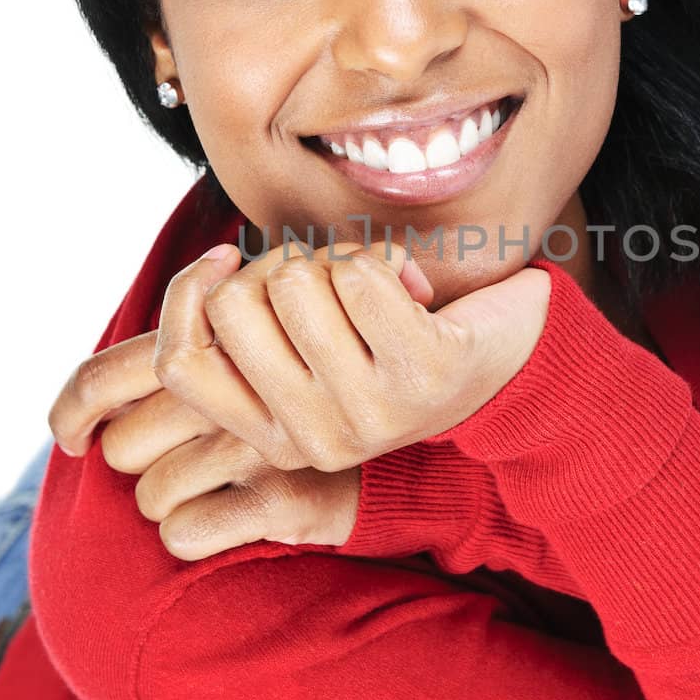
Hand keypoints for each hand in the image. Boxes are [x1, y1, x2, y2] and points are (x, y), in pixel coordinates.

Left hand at [48, 335, 362, 558]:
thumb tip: (115, 399)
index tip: (71, 437)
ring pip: (152, 495)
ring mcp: (256, 445)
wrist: (416, 411)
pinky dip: (197, 531)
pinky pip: (188, 532)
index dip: (71, 410)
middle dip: (142, 459)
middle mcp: (232, 389)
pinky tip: (227, 517)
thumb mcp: (266, 332)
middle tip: (181, 452)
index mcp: (214, 345)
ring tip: (212, 484)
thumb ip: (200, 340)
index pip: (106, 376)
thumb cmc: (324, 370)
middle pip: (122, 446)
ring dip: (172, 499)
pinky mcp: (282, 496)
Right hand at [51, 236, 551, 474]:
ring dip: (336, 262)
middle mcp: (314, 439)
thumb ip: (243, 329)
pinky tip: (416, 294)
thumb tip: (199, 280)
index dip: (189, 299)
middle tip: (333, 288)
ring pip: (294, 282)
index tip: (227, 262)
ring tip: (380, 295)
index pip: (182, 365)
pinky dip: (384, 260)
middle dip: (279, 269)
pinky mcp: (423, 375)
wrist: (517, 362)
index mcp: (276, 438)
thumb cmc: (398, 335)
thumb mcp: (312, 345)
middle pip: (235, 309)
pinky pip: (358, 274)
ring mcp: (369, 413)